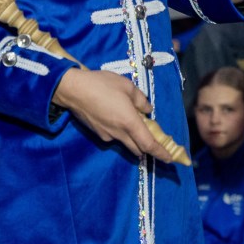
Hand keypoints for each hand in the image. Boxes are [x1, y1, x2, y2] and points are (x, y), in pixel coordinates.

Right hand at [53, 69, 177, 164]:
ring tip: (136, 125)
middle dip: (149, 148)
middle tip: (157, 142)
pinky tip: (118, 118)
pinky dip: (122, 132)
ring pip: (126, 143)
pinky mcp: (98, 133)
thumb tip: (147, 110)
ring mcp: (107, 136)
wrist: (73, 90)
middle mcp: (119, 133)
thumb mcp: (126, 86)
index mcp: (129, 122)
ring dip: (135, 140)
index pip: (148, 144)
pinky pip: (115, 136)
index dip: (160, 152)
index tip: (169, 159)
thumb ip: (140, 100)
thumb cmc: (102, 84)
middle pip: (138, 148)